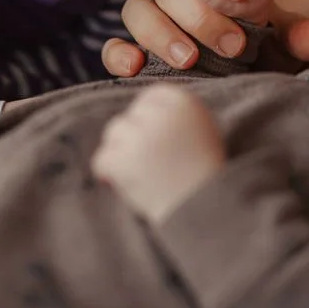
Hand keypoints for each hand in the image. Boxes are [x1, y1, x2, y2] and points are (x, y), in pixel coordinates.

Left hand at [90, 83, 225, 223]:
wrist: (206, 210)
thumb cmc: (204, 177)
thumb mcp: (202, 132)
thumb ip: (174, 117)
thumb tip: (138, 113)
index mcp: (184, 102)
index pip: (150, 97)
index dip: (146, 119)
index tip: (151, 139)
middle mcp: (162, 114)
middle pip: (130, 117)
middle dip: (132, 138)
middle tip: (146, 164)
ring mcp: (141, 136)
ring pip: (113, 134)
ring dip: (120, 154)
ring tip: (140, 175)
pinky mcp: (125, 160)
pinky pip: (102, 159)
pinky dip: (107, 172)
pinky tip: (117, 182)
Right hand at [102, 0, 308, 77]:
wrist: (231, 85)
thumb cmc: (255, 56)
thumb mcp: (279, 47)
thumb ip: (297, 37)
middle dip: (200, 12)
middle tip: (234, 45)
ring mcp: (151, 25)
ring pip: (137, 9)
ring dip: (160, 30)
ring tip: (189, 59)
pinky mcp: (130, 55)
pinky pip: (113, 47)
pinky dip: (119, 54)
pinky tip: (137, 68)